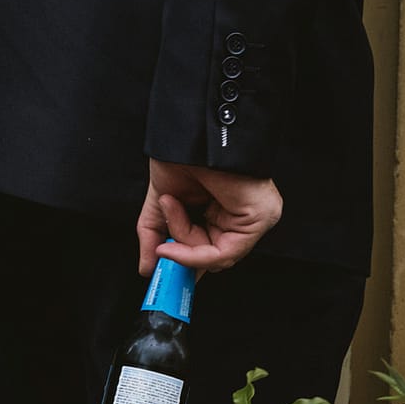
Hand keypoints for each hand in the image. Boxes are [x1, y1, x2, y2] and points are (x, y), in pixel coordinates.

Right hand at [135, 158, 282, 275]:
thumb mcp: (162, 200)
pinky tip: (172, 243)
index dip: (185, 262)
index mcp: (222, 210)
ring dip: (181, 239)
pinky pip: (223, 254)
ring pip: (214, 256)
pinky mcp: (257, 219)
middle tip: (157, 254)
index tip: (161, 271)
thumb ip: (154, 234)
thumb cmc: (183, 155)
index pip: (209, 248)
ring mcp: (252, 219)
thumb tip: (147, 268)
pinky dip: (193, 254)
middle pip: (210, 254)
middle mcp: (240, 216)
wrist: (192, 132)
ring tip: (169, 205)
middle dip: (180, 255)